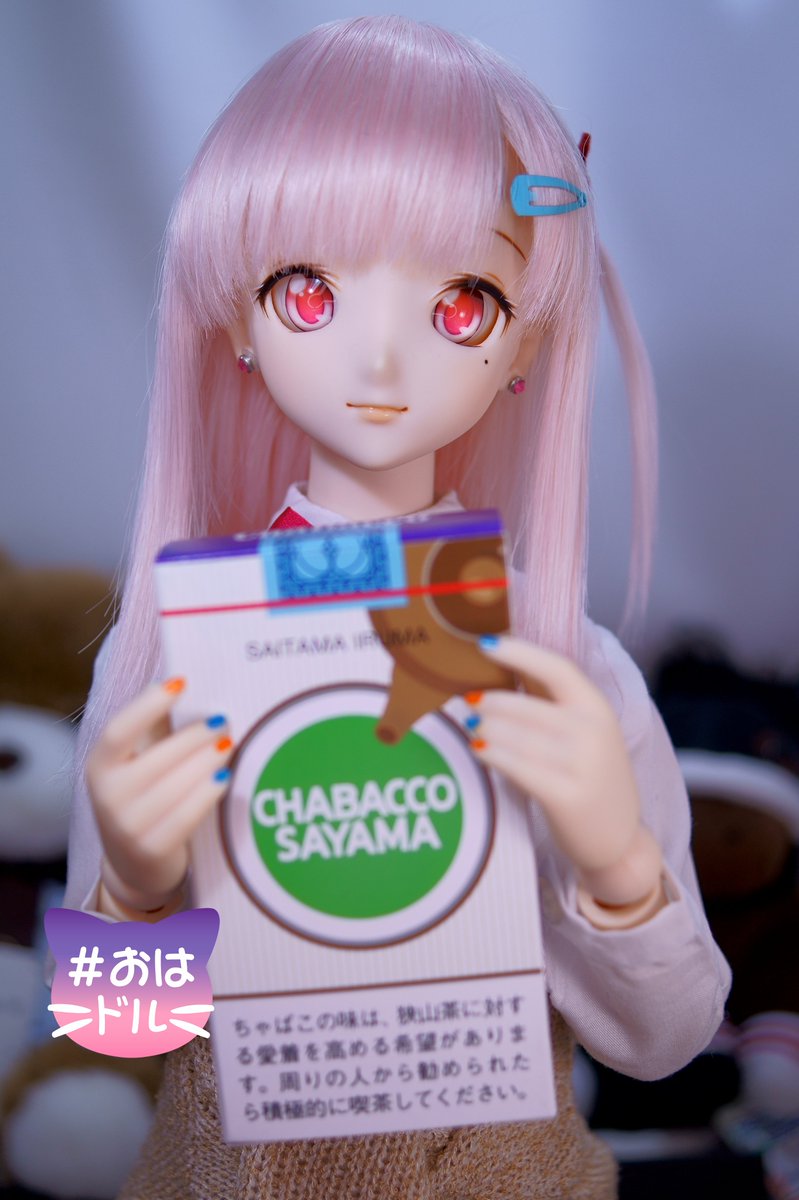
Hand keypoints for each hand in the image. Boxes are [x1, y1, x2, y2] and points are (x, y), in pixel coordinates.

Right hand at [86, 679, 232, 917]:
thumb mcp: (139, 762)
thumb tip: (182, 680)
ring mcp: (127, 826)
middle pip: (156, 759)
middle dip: (194, 737)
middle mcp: (107, 796)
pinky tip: (224, 776)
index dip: (148, 705)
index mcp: (100, 765)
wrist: (135, 864)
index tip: (181, 682)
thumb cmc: (144, 797)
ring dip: (206, 762)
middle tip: (223, 720)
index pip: (119, 731)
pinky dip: (207, 794)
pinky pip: (185, 816)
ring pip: (173, 787)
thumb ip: (154, 727)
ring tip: (230, 742)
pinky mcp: (151, 850)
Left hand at [469, 636, 664, 921]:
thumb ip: (553, 705)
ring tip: (467, 722)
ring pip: (519, 737)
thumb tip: (502, 669)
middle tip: (464, 698)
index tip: (484, 643)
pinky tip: (477, 749)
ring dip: (486, 727)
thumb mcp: (586, 733)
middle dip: (490, 701)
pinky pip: (520, 768)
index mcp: (598, 708)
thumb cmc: (591, 778)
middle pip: (528, 706)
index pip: (557, 668)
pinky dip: (494, 755)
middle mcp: (594, 732)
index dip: (519, 652)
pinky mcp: (568, 797)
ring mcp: (583, 766)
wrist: (620, 841)